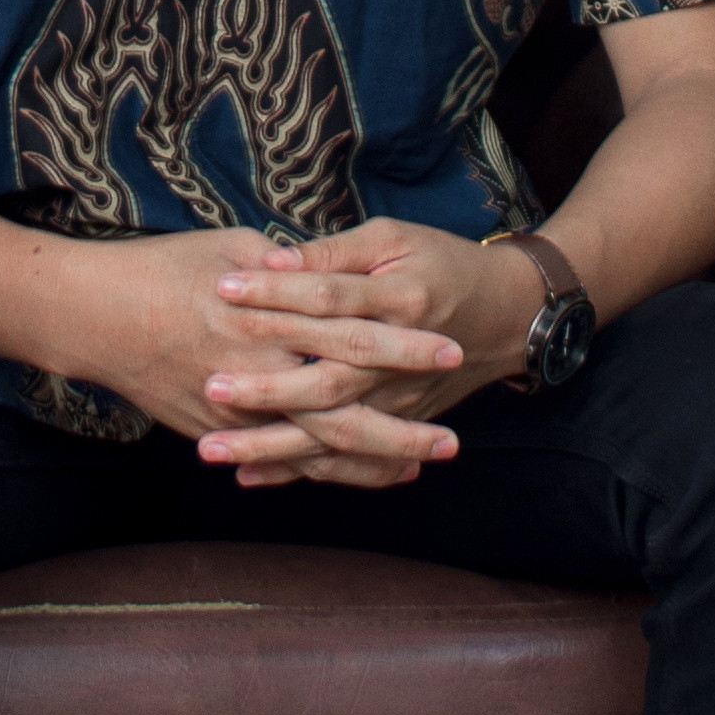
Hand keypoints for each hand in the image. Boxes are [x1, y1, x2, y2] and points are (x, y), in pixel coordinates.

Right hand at [43, 230, 467, 493]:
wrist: (93, 315)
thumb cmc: (163, 268)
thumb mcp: (231, 246)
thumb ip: (288, 264)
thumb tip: (330, 266)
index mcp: (267, 314)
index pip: (351, 332)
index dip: (402, 345)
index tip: (450, 349)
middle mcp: (256, 370)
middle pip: (342, 405)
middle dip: (400, 426)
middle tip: (454, 440)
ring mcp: (235, 410)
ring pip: (314, 447)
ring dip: (370, 460)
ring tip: (420, 466)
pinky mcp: (216, 431)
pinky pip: (279, 458)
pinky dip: (322, 469)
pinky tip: (359, 474)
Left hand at [202, 223, 539, 488]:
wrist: (504, 315)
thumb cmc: (441, 264)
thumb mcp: (394, 240)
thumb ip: (335, 253)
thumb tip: (275, 259)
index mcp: (401, 302)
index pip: (329, 299)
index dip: (277, 292)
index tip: (223, 288)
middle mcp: (400, 362)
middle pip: (328, 381)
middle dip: (267, 389)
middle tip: (210, 387)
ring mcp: (399, 401)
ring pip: (332, 433)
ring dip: (272, 446)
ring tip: (211, 448)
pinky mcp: (395, 424)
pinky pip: (346, 459)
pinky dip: (299, 471)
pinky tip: (248, 475)